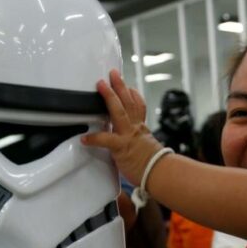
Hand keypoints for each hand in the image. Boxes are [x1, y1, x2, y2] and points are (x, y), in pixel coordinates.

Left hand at [82, 69, 162, 184]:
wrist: (161, 173)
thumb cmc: (154, 167)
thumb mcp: (148, 150)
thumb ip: (138, 145)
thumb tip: (135, 149)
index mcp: (141, 129)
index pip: (139, 107)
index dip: (133, 95)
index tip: (128, 86)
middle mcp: (135, 128)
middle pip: (128, 102)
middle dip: (120, 86)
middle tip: (113, 73)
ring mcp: (128, 135)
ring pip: (119, 111)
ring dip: (109, 96)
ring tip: (100, 85)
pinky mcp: (121, 147)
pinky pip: (106, 139)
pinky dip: (94, 139)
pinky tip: (85, 138)